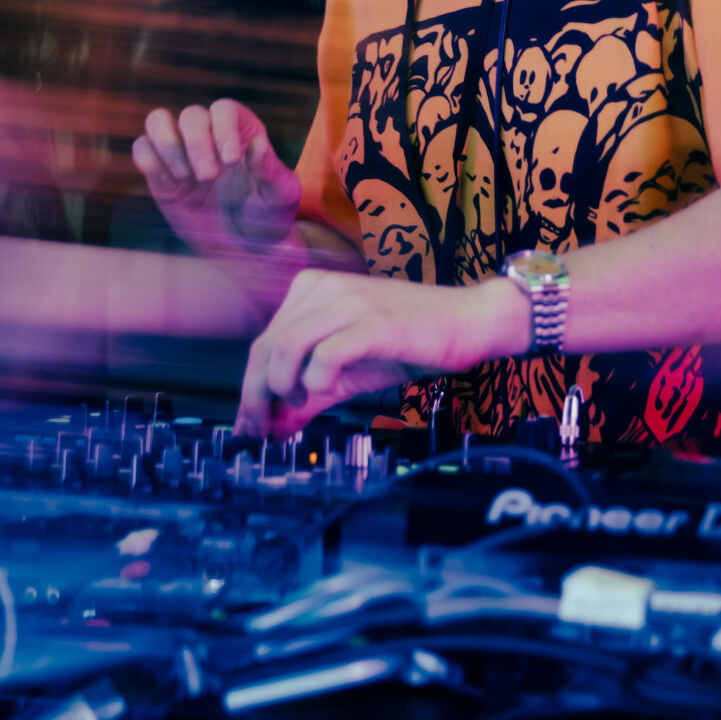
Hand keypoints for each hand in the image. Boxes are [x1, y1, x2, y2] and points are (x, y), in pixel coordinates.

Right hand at [132, 98, 300, 270]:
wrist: (243, 247)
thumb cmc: (267, 216)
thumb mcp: (280, 196)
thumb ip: (271, 170)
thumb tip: (258, 145)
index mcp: (242, 131)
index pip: (224, 109)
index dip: (223, 129)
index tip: (230, 161)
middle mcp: (209, 133)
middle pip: (191, 114)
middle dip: (196, 144)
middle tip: (208, 177)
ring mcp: (181, 150)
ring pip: (157, 120)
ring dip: (168, 145)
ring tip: (185, 177)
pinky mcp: (160, 171)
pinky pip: (142, 149)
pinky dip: (150, 162)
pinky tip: (171, 186)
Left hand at [236, 269, 524, 437]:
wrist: (469, 322)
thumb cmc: (411, 340)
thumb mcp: (349, 371)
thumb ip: (309, 396)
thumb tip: (274, 428)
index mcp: (312, 290)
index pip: (262, 342)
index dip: (250, 389)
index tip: (250, 425)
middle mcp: (324, 288)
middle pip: (266, 348)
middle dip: (258, 397)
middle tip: (262, 431)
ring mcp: (349, 302)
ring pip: (286, 348)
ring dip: (284, 390)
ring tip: (302, 406)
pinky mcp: (373, 322)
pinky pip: (325, 355)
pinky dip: (318, 381)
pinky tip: (330, 390)